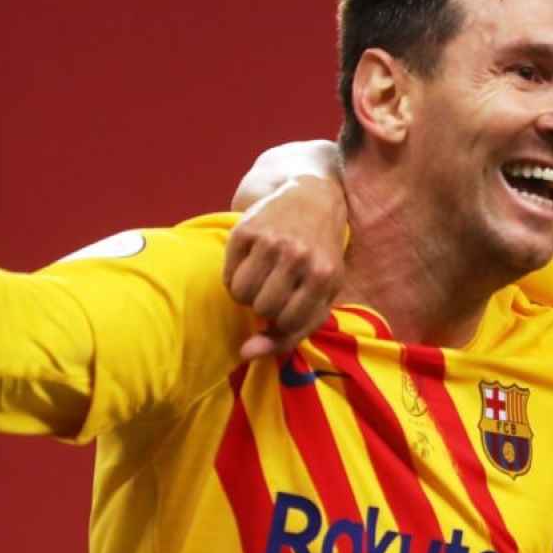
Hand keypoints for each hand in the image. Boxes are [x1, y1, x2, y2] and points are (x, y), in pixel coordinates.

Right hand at [225, 176, 348, 359]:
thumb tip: (246, 354)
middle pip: (263, 309)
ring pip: (241, 295)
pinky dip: (235, 278)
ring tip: (261, 280)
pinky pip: (228, 276)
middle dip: (265, 307)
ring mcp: (271, 240)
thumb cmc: (319, 256)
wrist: (312, 198)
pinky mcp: (246, 229)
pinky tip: (250, 265)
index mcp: (324, 275)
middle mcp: (299, 256)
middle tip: (274, 290)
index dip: (282, 323)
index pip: (289, 323)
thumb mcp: (322, 293)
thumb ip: (291, 332)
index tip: (285, 310)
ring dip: (247, 295)